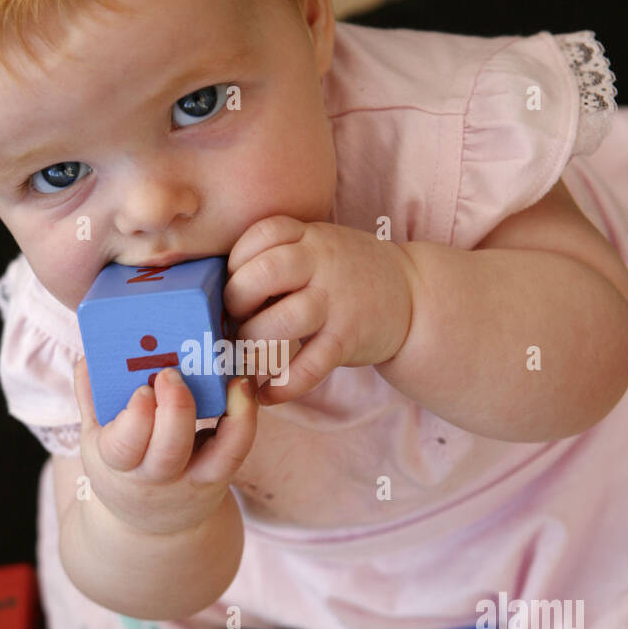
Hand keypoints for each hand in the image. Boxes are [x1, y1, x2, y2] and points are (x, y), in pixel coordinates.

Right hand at [73, 358, 258, 534]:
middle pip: (169, 450)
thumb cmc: (122, 470)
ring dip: (228, 411)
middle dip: (174, 409)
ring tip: (227, 377)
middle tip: (172, 374)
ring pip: (218, 453)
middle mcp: (157, 477)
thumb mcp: (96, 442)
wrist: (152, 525)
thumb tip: (88, 358)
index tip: (142, 390)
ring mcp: (193, 478)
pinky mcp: (220, 475)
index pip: (125, 446)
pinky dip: (245, 415)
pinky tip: (242, 386)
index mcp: (118, 464)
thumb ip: (91, 400)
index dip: (136, 419)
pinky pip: (238, 447)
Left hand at [224, 215, 413, 404]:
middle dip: (236, 301)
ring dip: (253, 343)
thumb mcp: (318, 246)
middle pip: (264, 274)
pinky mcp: (348, 339)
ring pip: (282, 322)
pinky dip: (283, 386)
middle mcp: (323, 264)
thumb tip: (215, 290)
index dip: (236, 262)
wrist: (412, 296)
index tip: (232, 283)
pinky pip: (309, 366)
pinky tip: (265, 394)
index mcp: (310, 236)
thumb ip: (278, 255)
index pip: (261, 234)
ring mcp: (336, 302)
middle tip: (234, 319)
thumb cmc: (346, 272)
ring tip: (246, 354)